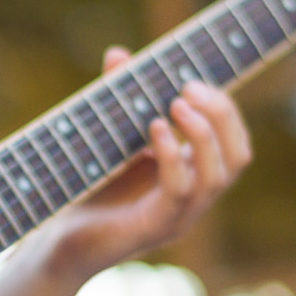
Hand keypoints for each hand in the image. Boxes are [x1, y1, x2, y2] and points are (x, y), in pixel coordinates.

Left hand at [42, 45, 251, 278]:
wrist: (57, 241)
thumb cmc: (85, 190)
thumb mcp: (106, 138)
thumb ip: (117, 99)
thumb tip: (118, 54)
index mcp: (192, 177)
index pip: (233, 142)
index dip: (223, 109)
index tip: (192, 81)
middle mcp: (194, 199)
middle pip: (237, 156)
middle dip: (221, 116)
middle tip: (188, 89)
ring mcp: (179, 217)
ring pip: (217, 175)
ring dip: (202, 134)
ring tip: (175, 105)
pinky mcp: (155, 228)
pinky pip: (180, 191)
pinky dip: (172, 156)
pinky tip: (155, 129)